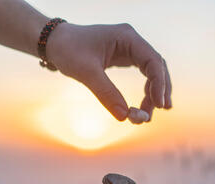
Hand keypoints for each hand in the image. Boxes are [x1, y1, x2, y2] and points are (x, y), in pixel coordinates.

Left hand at [46, 23, 171, 121]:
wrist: (55, 42)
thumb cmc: (68, 51)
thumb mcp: (86, 73)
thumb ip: (106, 93)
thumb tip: (123, 116)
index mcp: (127, 37)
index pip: (153, 61)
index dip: (159, 84)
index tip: (159, 106)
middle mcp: (132, 41)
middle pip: (157, 67)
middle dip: (158, 92)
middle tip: (155, 113)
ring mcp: (130, 49)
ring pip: (152, 72)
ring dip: (153, 94)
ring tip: (148, 116)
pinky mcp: (125, 57)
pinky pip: (144, 74)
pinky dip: (147, 90)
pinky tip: (147, 105)